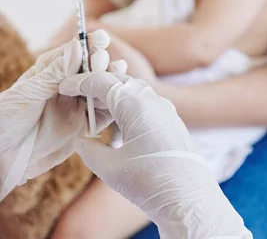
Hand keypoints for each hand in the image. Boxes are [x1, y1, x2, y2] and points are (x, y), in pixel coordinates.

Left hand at [0, 31, 111, 199]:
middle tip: (103, 61)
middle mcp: (67, 86)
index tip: (102, 39)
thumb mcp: (28, 93)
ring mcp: (76, 106)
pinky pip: (103, 115)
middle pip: (91, 69)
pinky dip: (114, 106)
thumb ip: (55, 72)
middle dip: (101, 62)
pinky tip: (121, 97)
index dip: (89, 44)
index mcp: (51, 71)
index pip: (75, 53)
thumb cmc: (4, 121)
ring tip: (119, 73)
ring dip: (111, 81)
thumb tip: (77, 46)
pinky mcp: (82, 128)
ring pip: (101, 90)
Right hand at [59, 72, 250, 238]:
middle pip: (118, 81)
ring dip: (112, 96)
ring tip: (94, 112)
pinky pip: (145, 102)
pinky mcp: (171, 119)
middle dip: (96, 86)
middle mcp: (152, 99)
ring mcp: (164, 108)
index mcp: (136, 104)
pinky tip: (117, 124)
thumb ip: (89, 149)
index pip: (102, 81)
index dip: (80, 82)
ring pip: (133, 90)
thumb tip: (81, 139)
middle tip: (76, 97)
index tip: (64, 87)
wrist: (188, 198)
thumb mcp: (109, 168)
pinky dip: (127, 105)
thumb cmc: (149, 182)